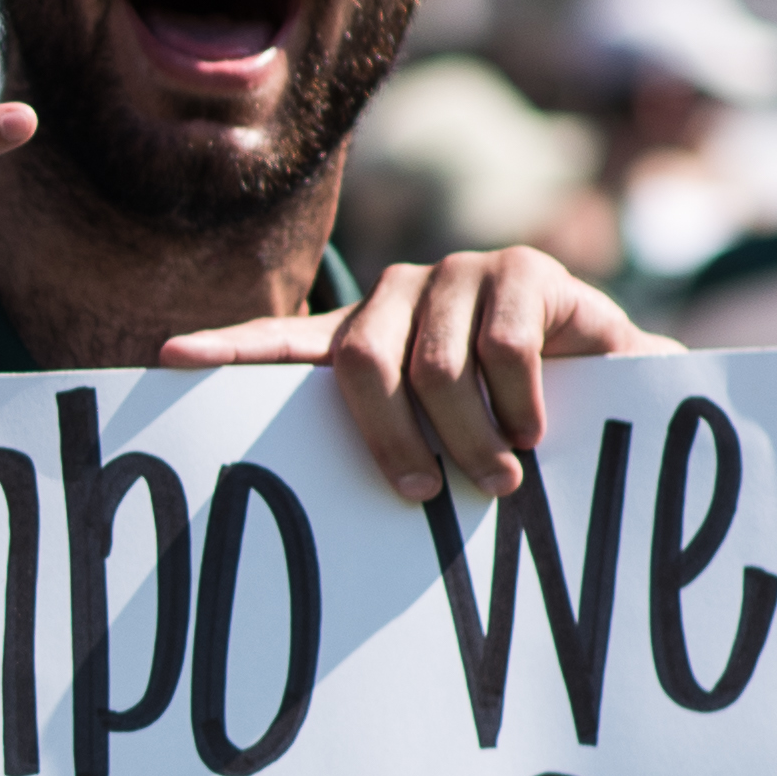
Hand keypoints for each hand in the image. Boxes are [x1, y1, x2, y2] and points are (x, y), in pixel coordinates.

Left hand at [168, 246, 666, 506]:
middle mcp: (399, 294)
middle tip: (424, 496)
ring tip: (499, 476)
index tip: (166, 359)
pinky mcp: (523, 267)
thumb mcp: (438, 443)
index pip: (281, 340)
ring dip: (469, 437)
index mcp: (363, 337)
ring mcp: (458, 273)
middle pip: (360, 363)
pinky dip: (519, 400)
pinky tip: (533, 427)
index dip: (225, 349)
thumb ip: (385, 449)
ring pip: (437, 364)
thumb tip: (315, 508)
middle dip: (393, 441)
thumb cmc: (506, 427)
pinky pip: (502, 343)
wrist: (611, 390)